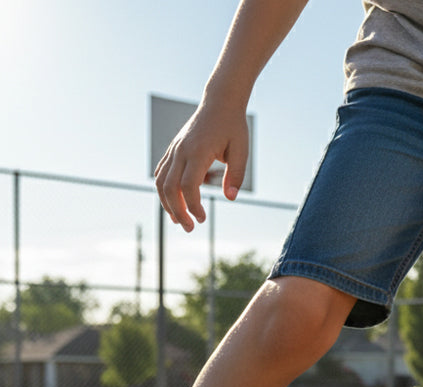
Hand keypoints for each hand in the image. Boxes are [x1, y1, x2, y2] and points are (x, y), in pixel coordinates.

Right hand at [155, 101, 248, 231]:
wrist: (220, 102)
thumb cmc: (233, 127)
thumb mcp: (242, 151)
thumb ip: (237, 176)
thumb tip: (230, 198)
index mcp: (198, 151)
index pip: (188, 185)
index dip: (193, 206)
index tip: (203, 219)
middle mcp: (181, 150)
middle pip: (170, 187)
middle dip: (178, 211)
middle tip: (190, 228)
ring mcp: (175, 149)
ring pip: (161, 181)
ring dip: (167, 204)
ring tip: (180, 221)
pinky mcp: (173, 149)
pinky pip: (162, 172)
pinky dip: (164, 190)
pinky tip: (174, 205)